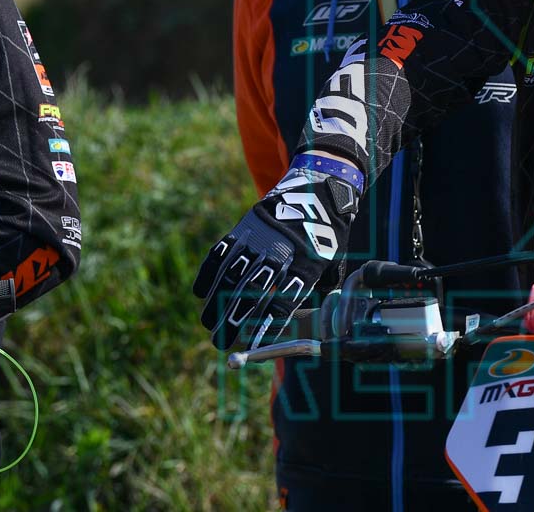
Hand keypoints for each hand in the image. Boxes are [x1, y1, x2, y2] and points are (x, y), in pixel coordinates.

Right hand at [193, 153, 362, 350]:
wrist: (318, 189)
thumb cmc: (327, 234)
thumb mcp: (332, 261)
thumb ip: (316, 291)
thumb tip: (307, 322)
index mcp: (306, 262)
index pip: (284, 300)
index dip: (266, 325)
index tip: (251, 345)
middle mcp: (280, 251)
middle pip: (252, 290)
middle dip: (234, 319)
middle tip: (221, 342)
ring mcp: (259, 238)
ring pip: (232, 273)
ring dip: (216, 302)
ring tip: (209, 325)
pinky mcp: (245, 227)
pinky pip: (221, 252)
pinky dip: (208, 272)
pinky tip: (201, 293)